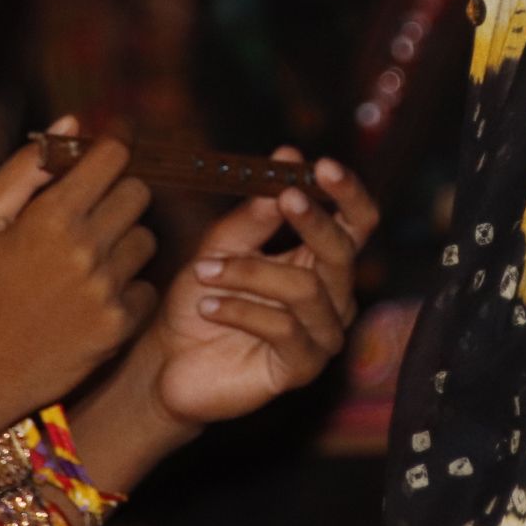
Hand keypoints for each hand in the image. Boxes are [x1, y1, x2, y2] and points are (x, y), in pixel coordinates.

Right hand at [0, 118, 156, 429]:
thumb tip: (71, 123)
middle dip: (118, 192)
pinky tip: (93, 296)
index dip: (112, 147)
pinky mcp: (120, 328)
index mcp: (51, 217)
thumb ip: (24, 169)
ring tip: (87, 258)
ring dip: (124, 240)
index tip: (108, 149)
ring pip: (147, 240)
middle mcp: (87, 250)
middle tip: (90, 210)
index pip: (113, 157)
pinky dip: (127, 287)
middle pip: (139, 193)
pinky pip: (147, 287)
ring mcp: (107, 291)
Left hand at [143, 153, 379, 428]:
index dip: (347, 194)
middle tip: (284, 195)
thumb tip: (286, 157)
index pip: (356, 223)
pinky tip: (208, 305)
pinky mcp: (302, 368)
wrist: (169, 361)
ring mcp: (321, 334)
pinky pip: (284, 328)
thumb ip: (254, 212)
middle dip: (313, 220)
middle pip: (343, 252)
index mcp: (320, 260)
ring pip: (304, 288)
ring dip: (248, 272)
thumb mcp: (219, 246)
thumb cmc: (200, 299)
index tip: (322, 166)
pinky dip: (241, 309)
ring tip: (203, 270)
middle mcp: (332, 296)